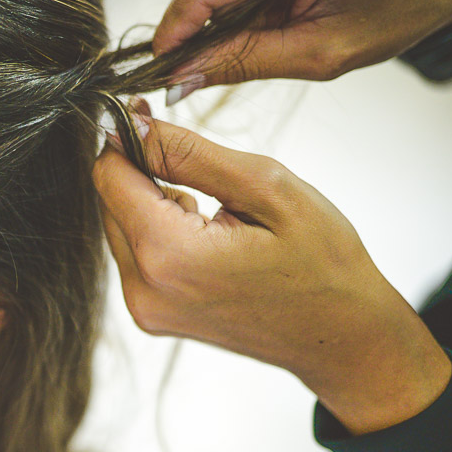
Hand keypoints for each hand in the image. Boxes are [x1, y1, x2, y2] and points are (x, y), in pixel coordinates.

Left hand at [92, 114, 451, 434]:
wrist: (343, 338)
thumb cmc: (323, 263)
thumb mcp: (267, 188)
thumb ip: (189, 154)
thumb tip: (131, 126)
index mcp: (168, 255)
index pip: (108, 175)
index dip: (126, 136)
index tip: (150, 113)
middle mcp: (143, 289)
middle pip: (109, 201)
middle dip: (142, 170)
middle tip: (198, 161)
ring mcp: (144, 310)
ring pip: (121, 227)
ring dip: (152, 203)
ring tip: (216, 211)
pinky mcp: (151, 316)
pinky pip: (136, 256)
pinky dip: (159, 233)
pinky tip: (206, 235)